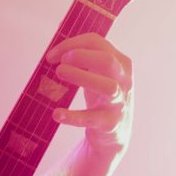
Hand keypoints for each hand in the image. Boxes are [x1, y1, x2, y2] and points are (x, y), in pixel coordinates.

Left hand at [46, 33, 132, 154]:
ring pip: (107, 87)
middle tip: (59, 63)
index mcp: (120, 62)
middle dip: (81, 56)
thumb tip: (53, 55)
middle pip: (107, 60)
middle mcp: (123, 80)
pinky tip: (57, 114)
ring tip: (59, 72)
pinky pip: (92, 119)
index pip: (97, 42)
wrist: (115, 133)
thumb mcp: (97, 74)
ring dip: (81, 77)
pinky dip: (73, 116)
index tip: (51, 56)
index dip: (71, 44)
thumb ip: (81, 61)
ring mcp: (119, 102)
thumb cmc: (102, 97)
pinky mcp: (110, 124)